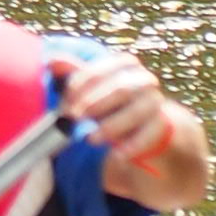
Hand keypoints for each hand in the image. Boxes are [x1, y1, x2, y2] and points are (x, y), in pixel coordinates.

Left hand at [61, 45, 182, 173]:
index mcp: (126, 64)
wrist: (145, 123)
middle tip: (73, 118)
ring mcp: (155, 102)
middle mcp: (144, 80)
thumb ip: (74, 74)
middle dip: (93, 104)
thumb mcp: (94, 87)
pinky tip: (116, 155)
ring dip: (111, 126)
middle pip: (120, 89)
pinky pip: (149, 135)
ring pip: (135, 112)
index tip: (65, 101)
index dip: (80, 85)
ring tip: (90, 139)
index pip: (100, 70)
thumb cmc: (113, 101)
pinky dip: (132, 145)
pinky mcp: (162, 126)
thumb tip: (52, 60)